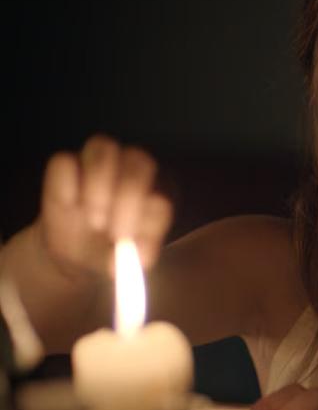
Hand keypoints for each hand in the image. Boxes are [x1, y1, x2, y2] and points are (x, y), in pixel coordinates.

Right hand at [37, 135, 171, 276]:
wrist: (77, 256)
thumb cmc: (115, 254)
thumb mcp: (131, 263)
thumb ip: (139, 256)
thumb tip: (140, 254)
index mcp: (160, 191)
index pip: (163, 189)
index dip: (144, 212)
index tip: (123, 238)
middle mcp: (135, 168)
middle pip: (139, 160)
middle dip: (125, 194)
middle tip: (106, 227)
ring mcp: (102, 161)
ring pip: (103, 147)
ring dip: (96, 184)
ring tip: (91, 218)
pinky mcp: (67, 164)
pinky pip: (64, 161)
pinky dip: (65, 185)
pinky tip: (68, 207)